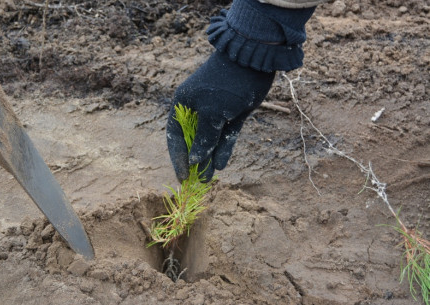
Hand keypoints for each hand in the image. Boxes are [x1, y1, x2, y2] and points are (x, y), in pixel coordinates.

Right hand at [167, 51, 274, 181]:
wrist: (253, 61)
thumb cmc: (225, 85)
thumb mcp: (212, 113)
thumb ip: (203, 138)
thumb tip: (194, 161)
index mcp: (183, 105)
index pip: (175, 136)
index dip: (178, 158)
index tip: (182, 177)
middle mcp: (197, 110)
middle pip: (192, 141)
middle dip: (194, 162)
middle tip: (198, 182)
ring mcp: (216, 113)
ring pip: (210, 141)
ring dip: (209, 159)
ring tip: (209, 179)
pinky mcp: (233, 115)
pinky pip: (226, 137)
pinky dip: (223, 150)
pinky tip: (221, 165)